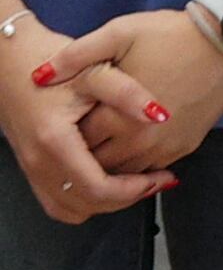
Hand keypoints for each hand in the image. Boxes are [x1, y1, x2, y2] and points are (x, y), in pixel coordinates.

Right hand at [7, 29, 170, 221]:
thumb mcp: (95, 70)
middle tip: (158, 180)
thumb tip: (160, 115)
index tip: (160, 178)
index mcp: (54, 142)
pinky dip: (84, 199)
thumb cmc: (51, 61)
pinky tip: (109, 181)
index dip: (133, 190)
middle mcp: (38, 162)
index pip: (96, 188)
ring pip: (69, 209)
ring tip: (138, 182)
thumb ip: (127, 92)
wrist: (9, 62)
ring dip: (105, 203)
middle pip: (85, 205)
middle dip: (126, 198)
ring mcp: (30, 168)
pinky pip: (57, 200)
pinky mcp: (31, 167)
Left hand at [54, 7, 222, 174]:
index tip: (70, 118)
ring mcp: (165, 148)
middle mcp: (140, 141)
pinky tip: (133, 144)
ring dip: (112, 163)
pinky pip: (152, 169)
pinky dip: (137, 164)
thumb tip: (39, 76)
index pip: (77, 144)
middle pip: (98, 164)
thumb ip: (75, 56)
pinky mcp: (185, 147)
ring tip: (106, 141)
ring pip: (124, 173)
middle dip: (87, 153)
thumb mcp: (119, 33)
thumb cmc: (171, 35)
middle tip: (83, 134)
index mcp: (117, 118)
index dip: (68, 134)